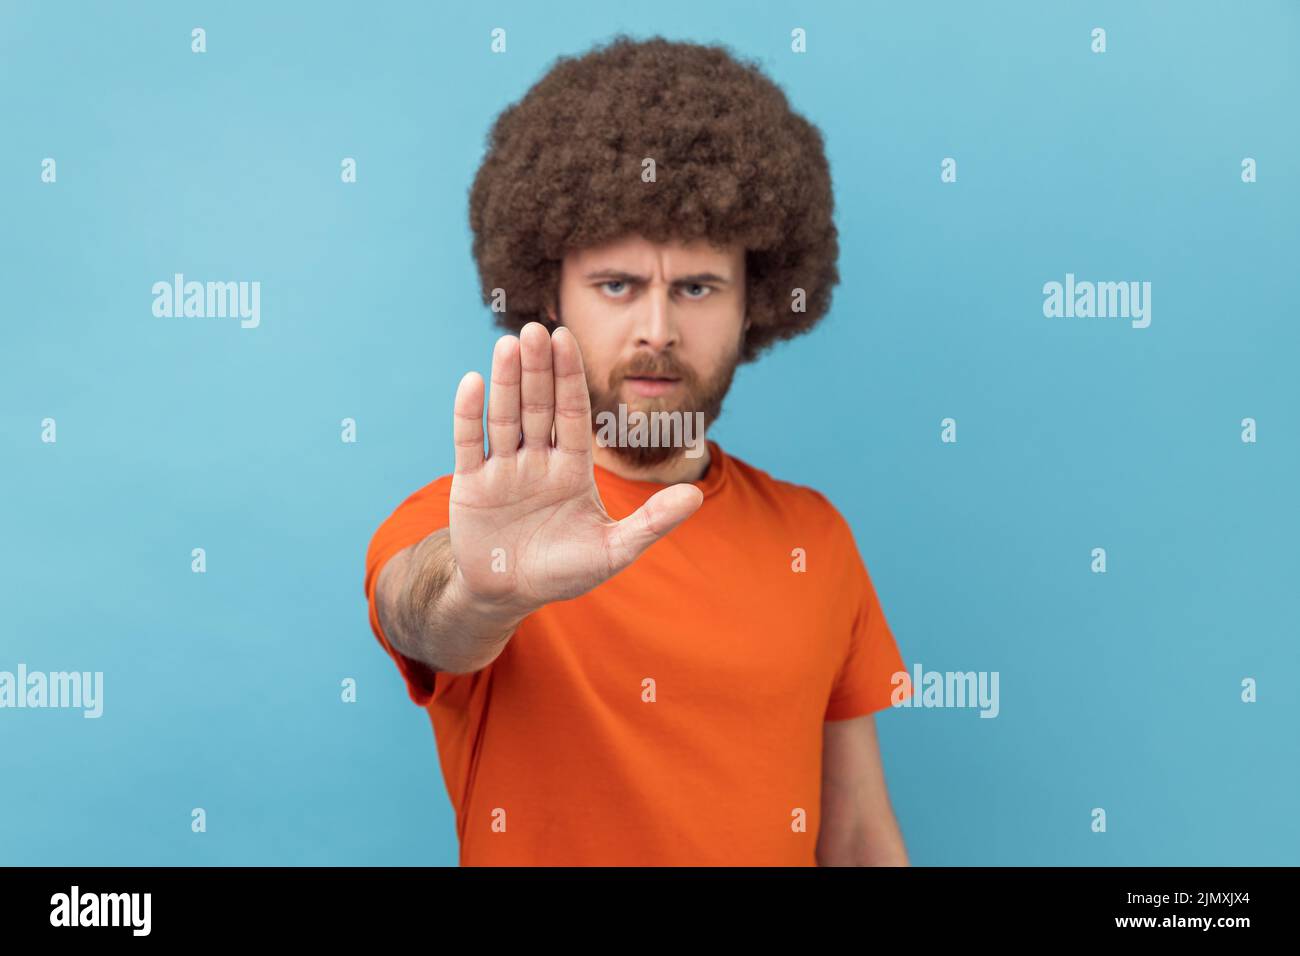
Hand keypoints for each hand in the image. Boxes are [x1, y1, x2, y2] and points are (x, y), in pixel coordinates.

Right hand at [448, 321, 702, 616]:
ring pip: (506, 417)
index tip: (567, 338)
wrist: (510, 595)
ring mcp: (503, 469)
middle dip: (538, 369)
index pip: (573, 413)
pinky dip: (469, 414)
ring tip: (507, 343)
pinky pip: (470, 443)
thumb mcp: (614, 550)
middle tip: (535, 329)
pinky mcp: (471, 484)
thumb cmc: (564, 572)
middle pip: (539, 406)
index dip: (570, 377)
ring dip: (506, 381)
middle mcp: (538, 460)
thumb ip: (652, 522)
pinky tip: (472, 381)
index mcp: (572, 467)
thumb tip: (697, 496)